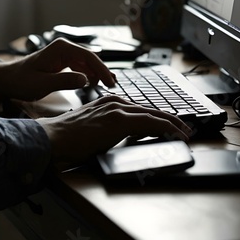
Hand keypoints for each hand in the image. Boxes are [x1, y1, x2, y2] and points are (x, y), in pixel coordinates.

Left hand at [0, 38, 115, 102]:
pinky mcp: (61, 62)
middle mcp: (63, 48)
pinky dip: (87, 74)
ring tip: (106, 86)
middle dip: (102, 71)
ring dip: (96, 73)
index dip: (102, 69)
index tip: (110, 82)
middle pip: (90, 58)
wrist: (8, 80)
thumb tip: (85, 80)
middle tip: (113, 86)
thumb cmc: (21, 81)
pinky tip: (92, 84)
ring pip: (86, 62)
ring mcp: (62, 54)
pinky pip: (79, 66)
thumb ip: (64, 81)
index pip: (88, 57)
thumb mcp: (42, 84)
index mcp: (60, 49)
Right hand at [37, 96, 192, 170]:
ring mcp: (117, 109)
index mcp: (108, 102)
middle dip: (169, 120)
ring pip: (153, 114)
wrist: (54, 138)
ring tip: (185, 132)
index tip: (170, 125)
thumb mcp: (93, 128)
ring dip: (172, 124)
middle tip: (185, 129)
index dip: (157, 117)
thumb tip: (124, 137)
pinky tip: (176, 135)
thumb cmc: (67, 138)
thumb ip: (109, 127)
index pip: (139, 109)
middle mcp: (114, 101)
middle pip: (149, 110)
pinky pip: (151, 122)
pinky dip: (167, 128)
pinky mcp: (119, 120)